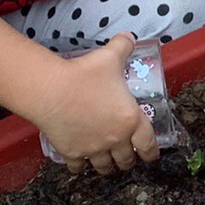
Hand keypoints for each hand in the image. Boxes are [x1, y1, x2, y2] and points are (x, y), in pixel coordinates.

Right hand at [27, 36, 155, 173]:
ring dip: (107, 165)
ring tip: (107, 162)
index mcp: (130, 120)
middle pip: (127, 160)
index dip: (151, 152)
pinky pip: (79, 167)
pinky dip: (81, 166)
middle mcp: (115, 139)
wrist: (52, 90)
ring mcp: (93, 149)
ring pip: (105, 167)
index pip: (148, 144)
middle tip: (126, 156)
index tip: (151, 156)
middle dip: (128, 160)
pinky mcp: (73, 153)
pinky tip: (80, 161)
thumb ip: (123, 47)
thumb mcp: (110, 57)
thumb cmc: (85, 74)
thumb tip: (129, 37)